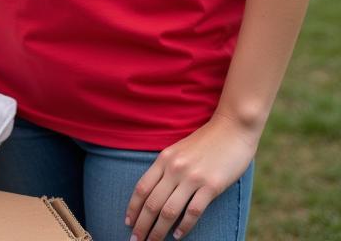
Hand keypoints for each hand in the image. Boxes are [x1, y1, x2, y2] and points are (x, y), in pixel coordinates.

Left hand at [125, 112, 258, 239]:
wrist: (232, 128)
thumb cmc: (205, 141)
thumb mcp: (179, 150)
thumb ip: (166, 167)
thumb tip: (155, 191)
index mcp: (164, 158)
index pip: (142, 187)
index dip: (133, 207)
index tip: (128, 222)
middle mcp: (174, 168)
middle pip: (152, 202)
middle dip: (142, 224)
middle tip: (136, 240)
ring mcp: (192, 178)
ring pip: (169, 211)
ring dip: (159, 230)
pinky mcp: (211, 186)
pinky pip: (193, 212)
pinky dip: (184, 226)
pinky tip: (178, 236)